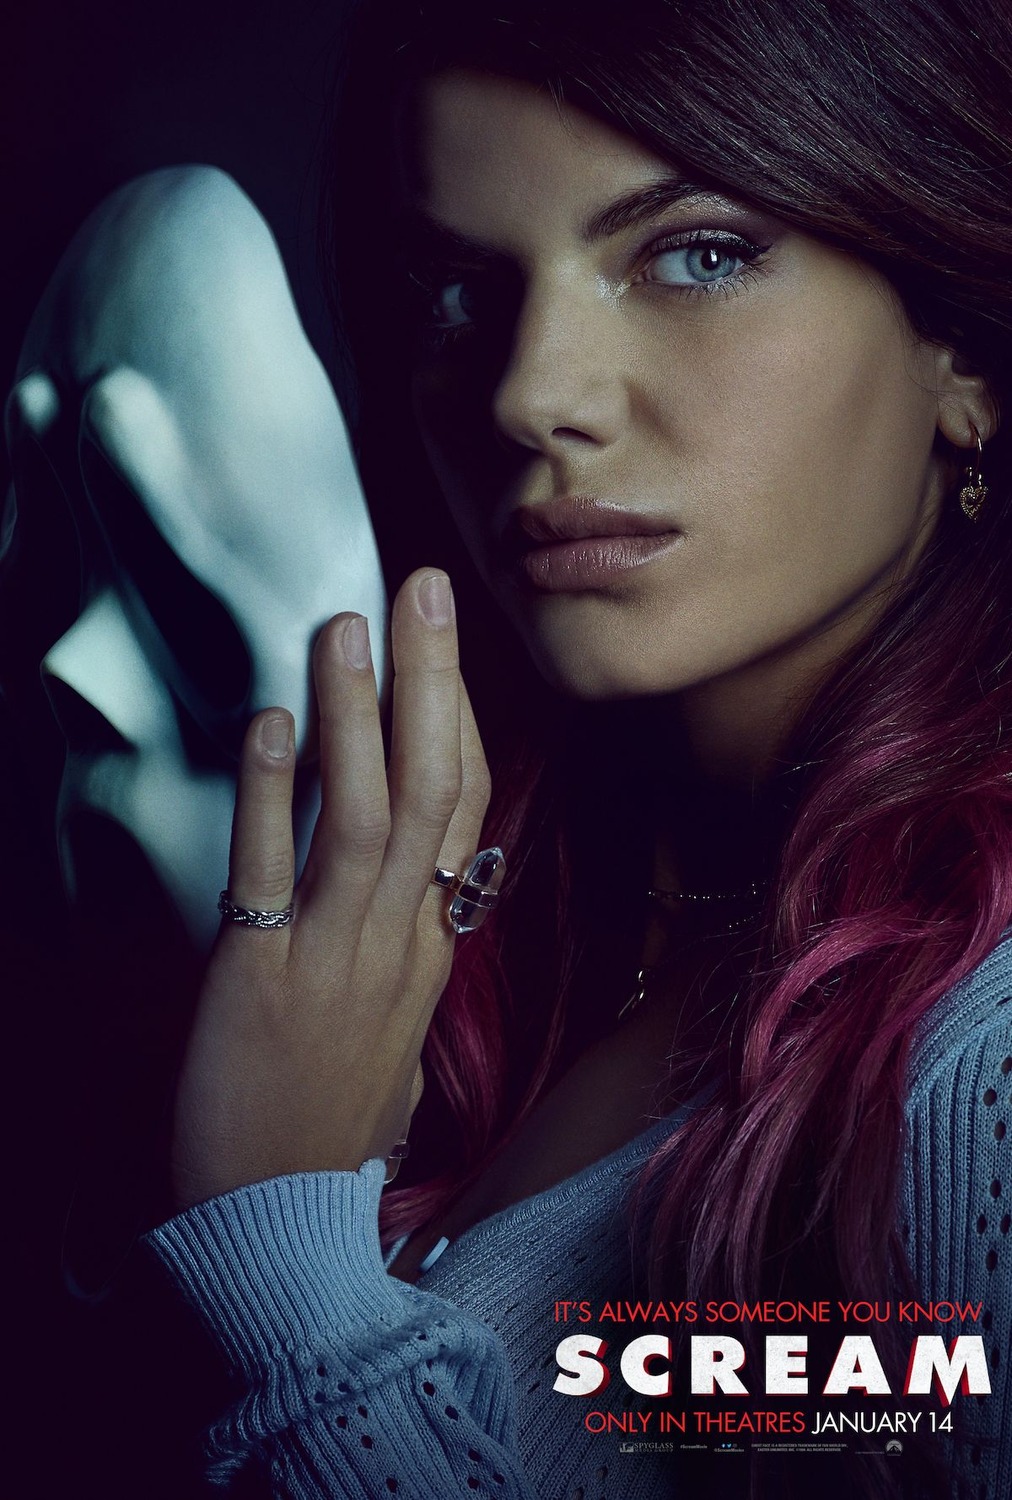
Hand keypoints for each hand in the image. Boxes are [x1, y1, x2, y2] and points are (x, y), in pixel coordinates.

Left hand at [169, 569, 490, 1210]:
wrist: (282, 1223)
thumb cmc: (335, 1122)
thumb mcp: (396, 1024)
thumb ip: (406, 941)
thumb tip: (417, 883)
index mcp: (432, 945)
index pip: (467, 812)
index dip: (459, 717)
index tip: (443, 643)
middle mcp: (400, 941)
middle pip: (437, 791)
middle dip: (434, 681)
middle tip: (426, 584)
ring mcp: (336, 959)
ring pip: (367, 817)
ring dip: (360, 715)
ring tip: (350, 625)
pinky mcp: (262, 982)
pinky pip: (272, 874)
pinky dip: (273, 795)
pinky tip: (269, 725)